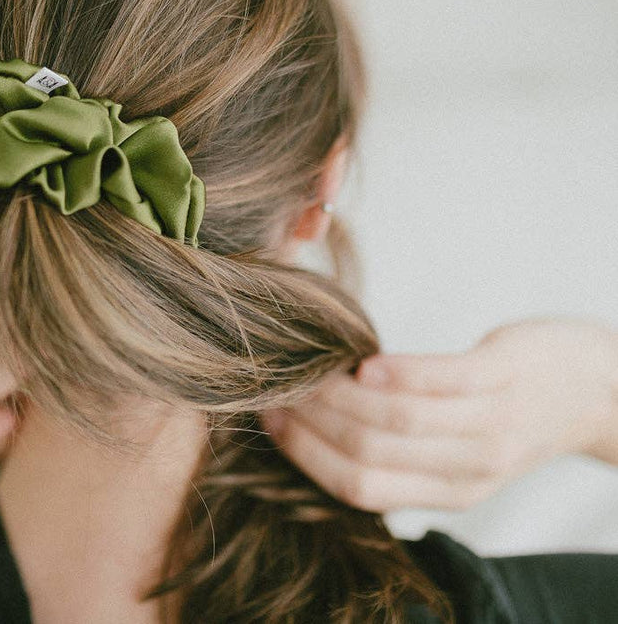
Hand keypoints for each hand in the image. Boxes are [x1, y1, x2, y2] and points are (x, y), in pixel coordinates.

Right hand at [260, 316, 617, 512]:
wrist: (590, 386)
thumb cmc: (509, 411)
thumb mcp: (459, 451)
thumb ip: (402, 452)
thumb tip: (317, 427)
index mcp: (449, 493)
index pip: (358, 488)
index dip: (305, 455)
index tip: (270, 419)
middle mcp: (469, 469)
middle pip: (367, 453)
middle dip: (310, 418)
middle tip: (279, 386)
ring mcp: (488, 422)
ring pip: (395, 420)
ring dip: (338, 394)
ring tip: (310, 369)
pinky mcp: (501, 376)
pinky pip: (437, 379)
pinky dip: (393, 372)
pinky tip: (362, 362)